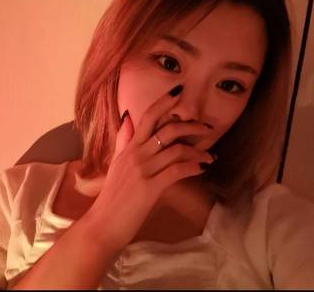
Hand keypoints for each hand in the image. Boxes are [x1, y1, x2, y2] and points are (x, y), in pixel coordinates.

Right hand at [83, 87, 213, 252]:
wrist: (104, 221)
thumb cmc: (113, 193)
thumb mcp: (116, 161)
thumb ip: (123, 139)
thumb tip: (128, 116)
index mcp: (130, 147)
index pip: (148, 116)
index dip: (164, 102)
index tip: (179, 91)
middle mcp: (137, 154)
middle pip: (167, 129)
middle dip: (190, 124)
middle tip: (207, 127)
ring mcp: (143, 170)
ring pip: (176, 150)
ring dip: (198, 151)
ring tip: (209, 156)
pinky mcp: (150, 188)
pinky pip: (176, 171)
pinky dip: (192, 168)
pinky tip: (201, 168)